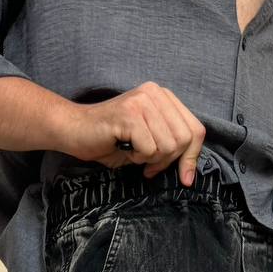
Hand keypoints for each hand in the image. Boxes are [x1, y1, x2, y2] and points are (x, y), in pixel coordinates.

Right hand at [59, 82, 205, 184]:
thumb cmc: (112, 140)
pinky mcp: (130, 114)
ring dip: (151, 159)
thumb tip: (189, 175)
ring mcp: (142, 101)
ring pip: (168, 146)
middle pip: (185, 140)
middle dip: (168, 160)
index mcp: (164, 97)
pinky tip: (124, 148)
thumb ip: (172, 148)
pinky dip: (137, 157)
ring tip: (133, 151)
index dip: (192, 157)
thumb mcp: (150, 143)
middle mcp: (155, 93)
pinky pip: (149, 149)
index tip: (184, 178)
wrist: (75, 131)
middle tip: (148, 164)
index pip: (196, 130)